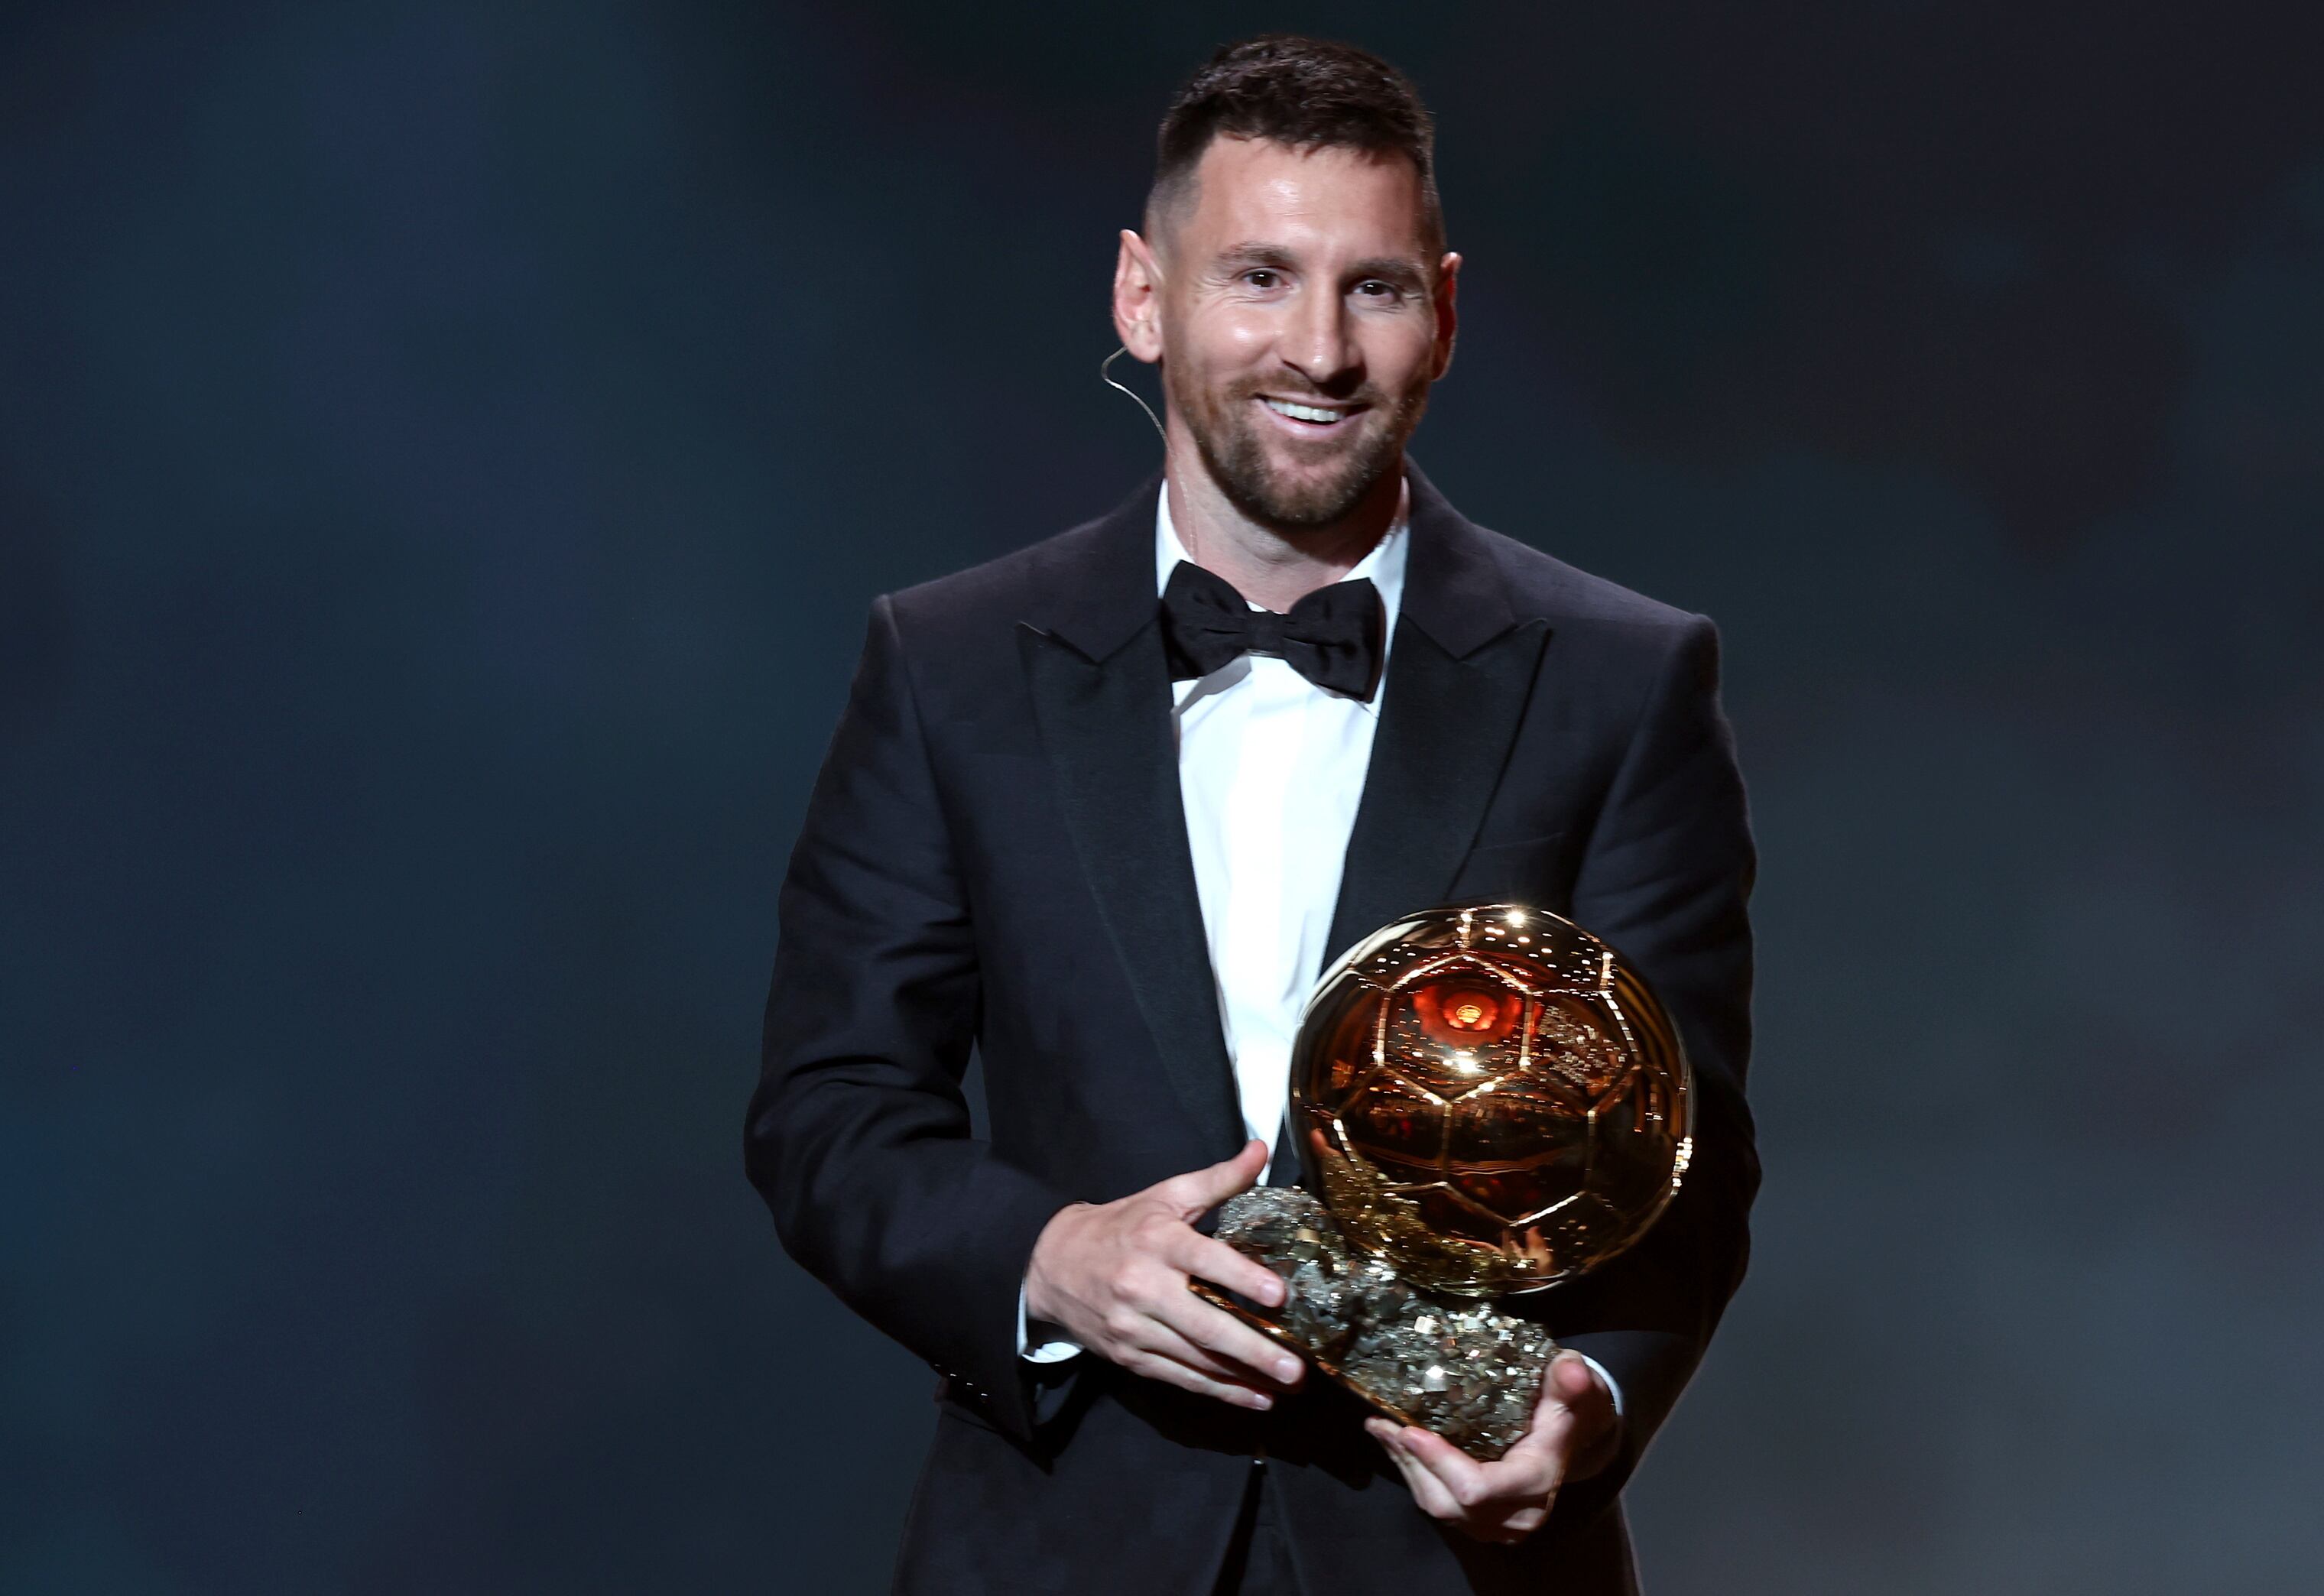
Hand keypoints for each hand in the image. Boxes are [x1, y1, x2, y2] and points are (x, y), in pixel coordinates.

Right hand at [1024, 1139, 1302, 1409]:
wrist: (1052, 1263)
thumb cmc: (1122, 1226)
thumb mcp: (1166, 1196)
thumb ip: (1218, 1179)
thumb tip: (1261, 1149)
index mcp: (1157, 1241)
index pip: (1204, 1260)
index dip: (1241, 1277)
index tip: (1279, 1295)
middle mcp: (1143, 1286)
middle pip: (1204, 1324)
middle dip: (1252, 1349)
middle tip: (1294, 1368)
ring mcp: (1134, 1327)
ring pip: (1195, 1359)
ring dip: (1242, 1376)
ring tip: (1284, 1386)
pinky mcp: (1129, 1356)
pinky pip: (1179, 1377)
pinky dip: (1218, 1391)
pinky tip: (1253, 1398)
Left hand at [1365, 1351, 1617, 1544]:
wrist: (1573, 1439)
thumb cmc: (1566, 1409)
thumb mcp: (1570, 1390)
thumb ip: (1569, 1379)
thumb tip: (1573, 1370)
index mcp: (1536, 1482)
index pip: (1478, 1488)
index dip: (1439, 1463)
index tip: (1409, 1431)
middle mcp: (1518, 1515)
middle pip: (1449, 1503)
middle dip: (1412, 1463)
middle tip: (1382, 1424)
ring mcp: (1499, 1526)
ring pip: (1438, 1508)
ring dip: (1406, 1469)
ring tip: (1382, 1430)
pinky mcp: (1482, 1525)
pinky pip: (1439, 1508)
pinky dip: (1415, 1477)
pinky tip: (1399, 1446)